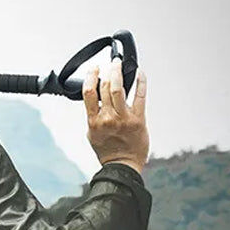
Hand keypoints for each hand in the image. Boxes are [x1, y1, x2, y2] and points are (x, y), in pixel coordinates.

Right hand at [83, 57, 148, 174]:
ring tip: (119, 65)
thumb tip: (94, 101)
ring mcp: (123, 118)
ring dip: (119, 72)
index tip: (94, 69)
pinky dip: (140, 81)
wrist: (122, 166)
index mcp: (94, 122)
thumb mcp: (93, 134)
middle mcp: (108, 118)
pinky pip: (140, 95)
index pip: (89, 93)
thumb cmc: (108, 151)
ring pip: (119, 88)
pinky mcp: (138, 119)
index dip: (91, 76)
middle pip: (105, 87)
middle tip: (111, 63)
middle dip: (108, 70)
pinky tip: (139, 73)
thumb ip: (93, 117)